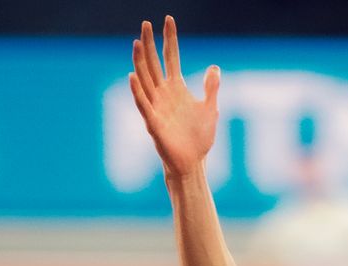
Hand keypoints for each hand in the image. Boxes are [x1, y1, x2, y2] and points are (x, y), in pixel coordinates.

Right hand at [130, 16, 218, 179]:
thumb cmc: (199, 139)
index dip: (170, 39)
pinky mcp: (153, 123)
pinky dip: (137, 91)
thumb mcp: (210, 109)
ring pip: (145, 80)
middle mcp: (163, 94)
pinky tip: (132, 77)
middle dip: (150, 44)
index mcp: (176, 88)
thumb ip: (211, 88)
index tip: (168, 19)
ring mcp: (156, 107)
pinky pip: (143, 104)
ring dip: (140, 62)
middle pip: (154, 63)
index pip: (171, 57)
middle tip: (145, 24)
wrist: (193, 164)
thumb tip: (214, 67)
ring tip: (137, 43)